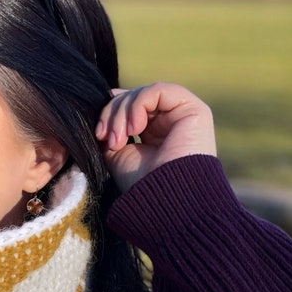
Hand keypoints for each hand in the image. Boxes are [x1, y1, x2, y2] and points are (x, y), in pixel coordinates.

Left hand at [95, 82, 216, 191]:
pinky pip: (158, 90)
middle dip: (112, 113)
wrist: (166, 200)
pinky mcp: (194, 109)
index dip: (109, 112)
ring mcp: (182, 114)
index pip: (127, 107)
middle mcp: (168, 121)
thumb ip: (112, 128)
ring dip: (122, 112)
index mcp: (152, 133)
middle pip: (132, 98)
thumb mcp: (117, 153)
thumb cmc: (141, 184)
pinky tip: (135, 129)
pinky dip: (138, 105)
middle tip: (106, 138)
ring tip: (119, 139)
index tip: (98, 135)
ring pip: (143, 94)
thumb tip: (106, 98)